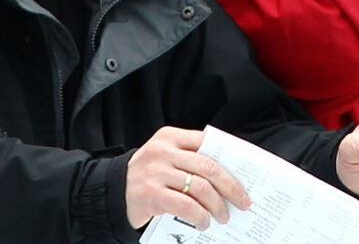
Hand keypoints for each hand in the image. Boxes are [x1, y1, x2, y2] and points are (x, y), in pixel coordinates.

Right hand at [123, 126, 248, 229]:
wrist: (113, 191)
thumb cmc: (147, 175)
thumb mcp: (165, 158)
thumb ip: (189, 158)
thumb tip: (229, 178)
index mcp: (170, 136)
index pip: (208, 143)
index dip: (230, 161)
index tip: (245, 177)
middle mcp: (163, 151)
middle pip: (209, 166)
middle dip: (231, 187)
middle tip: (243, 202)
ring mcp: (156, 172)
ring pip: (200, 187)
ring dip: (217, 206)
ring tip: (223, 216)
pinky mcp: (152, 194)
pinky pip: (186, 206)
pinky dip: (200, 217)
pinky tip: (203, 223)